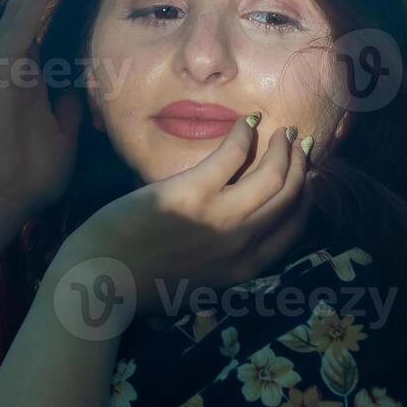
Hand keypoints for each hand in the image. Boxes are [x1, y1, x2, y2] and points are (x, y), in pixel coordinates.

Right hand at [0, 0, 91, 216]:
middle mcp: (14, 67)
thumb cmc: (30, 175)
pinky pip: (17, 29)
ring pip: (24, 14)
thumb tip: (85, 89)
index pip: (48, 31)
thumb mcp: (64, 135)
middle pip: (36, 14)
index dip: (66, 5)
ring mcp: (2, 67)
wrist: (0, 199)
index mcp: (29, 79)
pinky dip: (35, 3)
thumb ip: (70, 109)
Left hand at [53, 114, 312, 316]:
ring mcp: (220, 219)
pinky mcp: (194, 193)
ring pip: (272, 175)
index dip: (305, 198)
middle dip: (301, 166)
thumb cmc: (141, 283)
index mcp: (243, 271)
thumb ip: (223, 263)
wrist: (100, 279)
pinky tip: (246, 122)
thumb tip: (238, 236)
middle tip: (301, 144)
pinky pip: (233, 155)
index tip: (306, 177)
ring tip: (282, 131)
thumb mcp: (197, 285)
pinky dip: (245, 134)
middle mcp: (241, 246)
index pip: (292, 230)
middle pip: (288, 198)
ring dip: (282, 148)